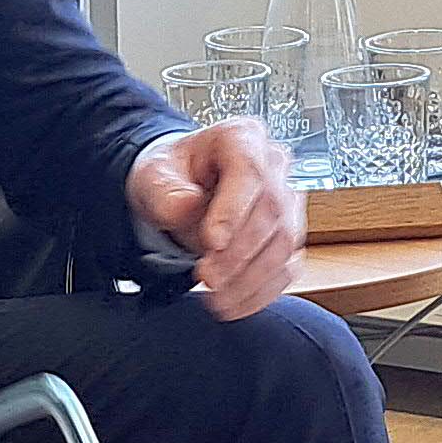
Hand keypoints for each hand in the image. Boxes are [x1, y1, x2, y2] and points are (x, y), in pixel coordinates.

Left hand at [130, 120, 305, 318]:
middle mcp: (274, 165)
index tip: (211, 243)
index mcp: (242, 138)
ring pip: (284, 243)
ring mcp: (288, 200)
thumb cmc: (171, 176)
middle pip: (272, 211)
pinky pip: (287, 267)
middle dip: (238, 253)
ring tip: (217, 298)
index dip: (234, 210)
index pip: (250, 172)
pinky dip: (261, 291)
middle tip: (206, 278)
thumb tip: (187, 207)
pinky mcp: (289, 234)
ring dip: (251, 278)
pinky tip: (234, 304)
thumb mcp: (152, 175)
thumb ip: (165, 191)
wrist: (181, 190)